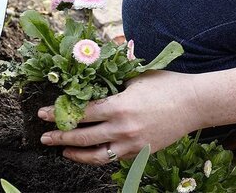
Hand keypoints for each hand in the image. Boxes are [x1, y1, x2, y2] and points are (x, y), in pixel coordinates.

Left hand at [37, 71, 201, 164]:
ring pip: (95, 155)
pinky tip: (88, 155)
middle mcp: (122, 128)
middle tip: (43, 136)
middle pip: (82, 137)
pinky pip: (113, 158)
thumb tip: (91, 80)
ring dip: (74, 153)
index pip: (81, 113)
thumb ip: (112, 82)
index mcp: (119, 106)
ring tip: (61, 150)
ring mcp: (132, 144)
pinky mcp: (140, 152)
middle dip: (59, 136)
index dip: (58, 114)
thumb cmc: (165, 85)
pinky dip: (96, 158)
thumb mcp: (135, 77)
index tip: (42, 114)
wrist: (193, 103)